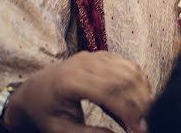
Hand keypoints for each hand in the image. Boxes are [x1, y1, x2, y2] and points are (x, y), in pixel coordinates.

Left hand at [3, 51, 151, 132]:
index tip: (140, 129)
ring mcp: (94, 56)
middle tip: (146, 124)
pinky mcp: (102, 55)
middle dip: (140, 103)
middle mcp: (84, 63)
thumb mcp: (61, 129)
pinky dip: (139, 82)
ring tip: (145, 114)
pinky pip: (128, 65)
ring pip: (129, 70)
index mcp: (70, 81)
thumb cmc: (44, 112)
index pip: (109, 92)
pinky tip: (140, 98)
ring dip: (142, 92)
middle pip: (123, 80)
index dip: (129, 111)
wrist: (33, 90)